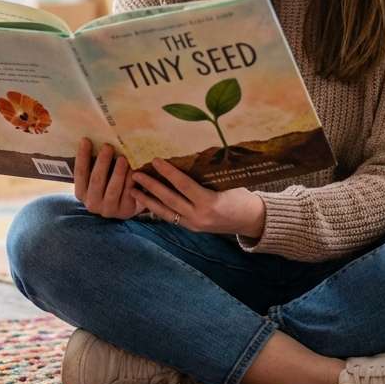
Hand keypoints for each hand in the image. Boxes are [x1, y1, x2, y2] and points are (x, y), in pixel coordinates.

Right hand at [74, 138, 142, 219]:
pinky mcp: (124, 210)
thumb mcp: (100, 177)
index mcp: (81, 193)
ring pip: (112, 189)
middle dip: (102, 162)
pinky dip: (130, 181)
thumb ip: (96, 164)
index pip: (79, 173)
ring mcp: (108, 209)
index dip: (82, 156)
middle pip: (96, 180)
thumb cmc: (109, 183)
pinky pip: (127, 193)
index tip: (86, 140)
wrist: (127, 204)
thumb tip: (95, 138)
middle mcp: (92, 203)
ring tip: (123, 158)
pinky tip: (135, 170)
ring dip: (118, 172)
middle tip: (108, 146)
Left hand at [130, 158, 265, 238]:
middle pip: (169, 199)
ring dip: (147, 200)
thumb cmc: (242, 196)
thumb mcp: (228, 183)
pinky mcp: (191, 227)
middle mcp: (198, 216)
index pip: (183, 185)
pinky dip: (157, 208)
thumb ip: (208, 175)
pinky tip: (146, 201)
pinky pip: (170, 217)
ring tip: (132, 190)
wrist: (252, 220)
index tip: (154, 160)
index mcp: (209, 202)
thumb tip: (189, 156)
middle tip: (135, 174)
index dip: (168, 172)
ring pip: (165, 212)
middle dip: (150, 187)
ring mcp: (193, 224)